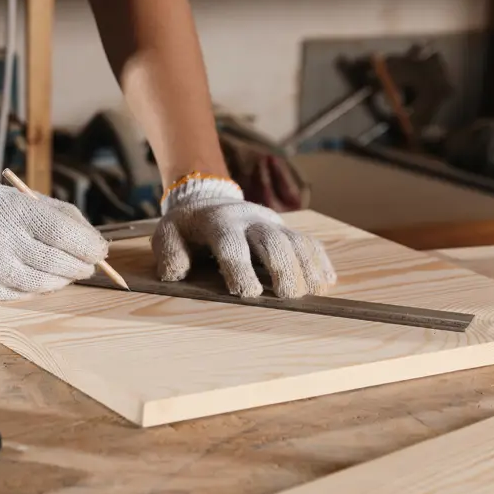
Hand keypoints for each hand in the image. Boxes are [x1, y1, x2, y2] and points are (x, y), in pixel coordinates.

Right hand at [0, 178, 107, 299]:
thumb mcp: (25, 199)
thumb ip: (64, 217)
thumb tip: (98, 246)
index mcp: (12, 209)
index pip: (64, 234)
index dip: (88, 247)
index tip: (100, 252)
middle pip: (56, 263)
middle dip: (80, 267)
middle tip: (88, 266)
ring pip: (42, 284)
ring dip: (62, 280)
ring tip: (66, 271)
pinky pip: (21, 295)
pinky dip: (37, 288)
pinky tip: (38, 277)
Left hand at [151, 174, 335, 298]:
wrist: (208, 198)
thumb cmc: (187, 226)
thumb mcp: (167, 233)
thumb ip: (168, 252)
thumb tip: (174, 274)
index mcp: (217, 222)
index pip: (230, 243)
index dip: (240, 267)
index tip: (249, 292)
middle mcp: (249, 220)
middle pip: (272, 240)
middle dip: (282, 266)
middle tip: (287, 295)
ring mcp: (271, 223)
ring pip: (296, 240)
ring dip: (307, 266)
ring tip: (313, 291)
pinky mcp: (286, 230)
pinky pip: (309, 242)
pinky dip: (320, 261)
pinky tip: (326, 282)